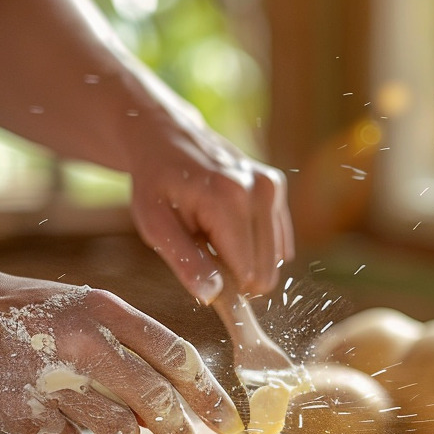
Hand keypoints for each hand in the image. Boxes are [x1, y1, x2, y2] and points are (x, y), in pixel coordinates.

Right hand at [0, 281, 243, 433]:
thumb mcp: (84, 312)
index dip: (210, 395)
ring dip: (119, 433)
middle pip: (157, 400)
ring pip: (119, 429)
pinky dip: (64, 433)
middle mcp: (86, 340)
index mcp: (108, 310)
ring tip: (96, 416)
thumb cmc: (29, 316)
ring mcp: (53, 377)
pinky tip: (43, 411)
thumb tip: (175, 407)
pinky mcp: (23, 410)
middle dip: (179, 430)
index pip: (178, 357)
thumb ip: (129, 351)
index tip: (231, 424)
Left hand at [126, 109, 292, 303]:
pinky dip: (254, 243)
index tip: (202, 273)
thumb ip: (184, 262)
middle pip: (266, 271)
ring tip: (214, 232)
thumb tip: (213, 295)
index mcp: (228, 200)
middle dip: (236, 272)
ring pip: (276, 259)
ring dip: (244, 255)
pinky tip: (229, 225)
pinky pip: (279, 242)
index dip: (225, 285)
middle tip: (204, 249)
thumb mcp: (155, 225)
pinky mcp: (277, 188)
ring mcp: (272, 187)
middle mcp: (260, 190)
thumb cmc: (156, 184)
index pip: (248, 273)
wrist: (166, 138)